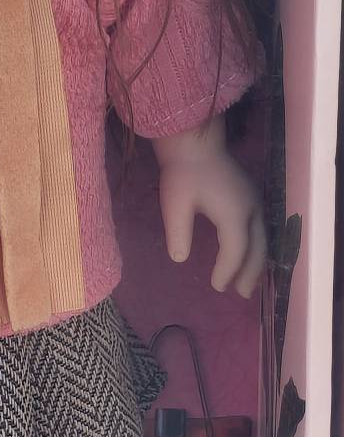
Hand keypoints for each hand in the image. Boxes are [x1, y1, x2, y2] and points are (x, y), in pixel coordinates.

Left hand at [153, 118, 266, 297]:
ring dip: (256, 262)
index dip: (227, 271)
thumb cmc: (182, 172)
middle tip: (240, 294)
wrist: (195, 141)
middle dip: (250, 273)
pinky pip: (260, 229)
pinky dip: (256, 248)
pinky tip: (247, 256)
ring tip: (248, 283)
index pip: (235, 250)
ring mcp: (255, 201)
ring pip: (262, 239)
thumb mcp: (175, 204)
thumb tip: (179, 259)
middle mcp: (251, 209)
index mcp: (234, 212)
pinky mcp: (252, 196)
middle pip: (257, 248)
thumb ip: (178, 233)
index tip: (216, 288)